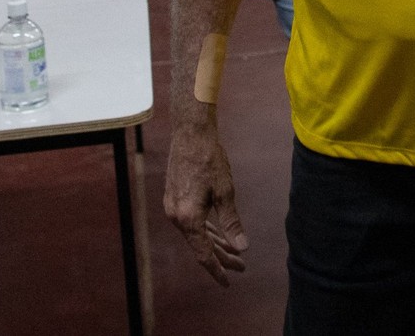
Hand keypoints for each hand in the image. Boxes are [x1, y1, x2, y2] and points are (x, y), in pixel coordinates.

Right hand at [164, 122, 247, 285]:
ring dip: (213, 243)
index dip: (217, 269)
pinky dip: (204, 230)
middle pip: (200, 245)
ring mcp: (172, 207)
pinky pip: (190, 222)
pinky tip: (216, 233)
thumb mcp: (225, 193)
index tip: (229, 282)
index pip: (203, 254)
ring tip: (233, 253)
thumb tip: (242, 248)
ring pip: (195, 233)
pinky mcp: (173, 198)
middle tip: (241, 266)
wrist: (190, 134)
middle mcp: (176, 216)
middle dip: (221, 256)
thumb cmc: (209, 160)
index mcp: (188, 218)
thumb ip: (232, 223)